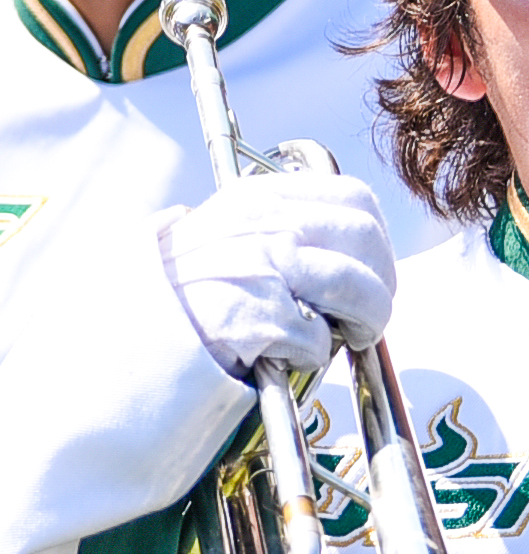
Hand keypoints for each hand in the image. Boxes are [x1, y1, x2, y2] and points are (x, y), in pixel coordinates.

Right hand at [158, 175, 394, 385]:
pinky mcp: (251, 316)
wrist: (122, 335)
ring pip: (357, 287)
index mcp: (258, 199)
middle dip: (382, 283)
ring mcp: (256, 267)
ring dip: (365, 321)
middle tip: (368, 315)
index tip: (373, 271)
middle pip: (366, 239)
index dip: (377, 242)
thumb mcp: (228, 235)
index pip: (354, 199)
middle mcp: (261, 224)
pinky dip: (311, 354)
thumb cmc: (179, 295)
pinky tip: (285, 354)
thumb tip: (353, 246)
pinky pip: (317, 338)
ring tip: (348, 338)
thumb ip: (284, 227)